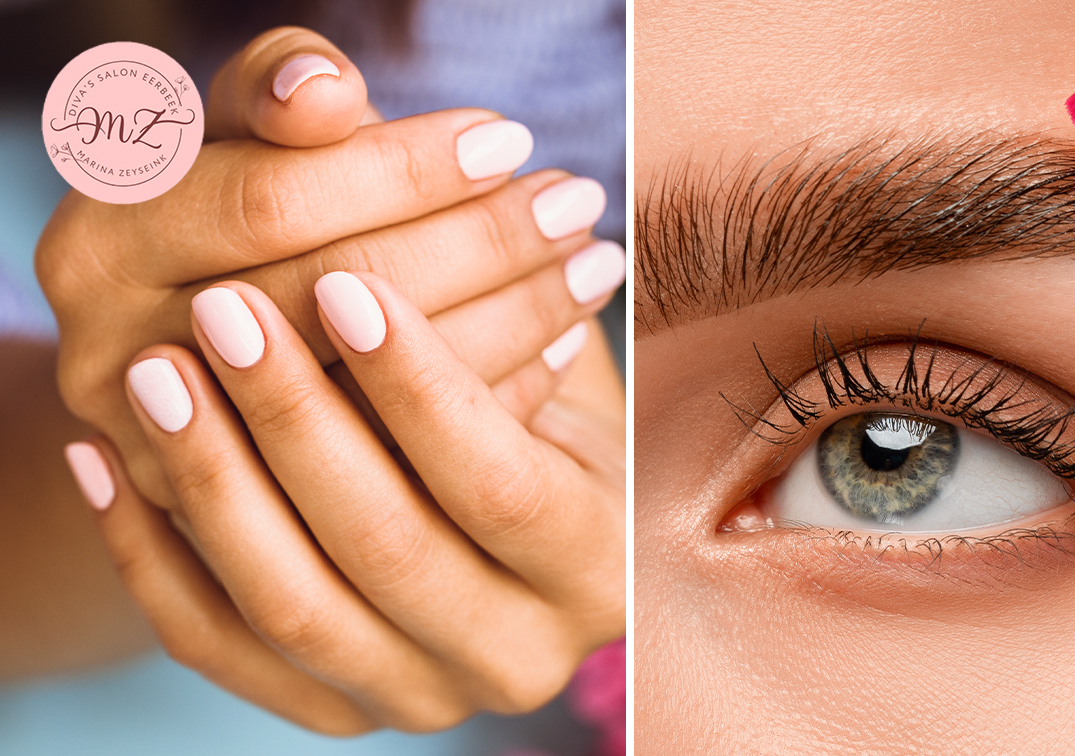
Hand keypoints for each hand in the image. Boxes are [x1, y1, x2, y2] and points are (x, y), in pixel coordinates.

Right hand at [37, 27, 618, 510]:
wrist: (199, 348)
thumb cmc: (238, 217)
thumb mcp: (239, 142)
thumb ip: (273, 96)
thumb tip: (325, 91)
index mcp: (97, 246)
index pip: (272, 202)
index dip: (401, 170)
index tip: (510, 141)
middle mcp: (116, 364)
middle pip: (333, 297)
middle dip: (477, 242)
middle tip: (577, 204)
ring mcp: (182, 463)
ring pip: (376, 397)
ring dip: (507, 320)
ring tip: (588, 267)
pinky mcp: (260, 528)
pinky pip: (398, 471)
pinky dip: (489, 402)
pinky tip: (558, 348)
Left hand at [70, 273, 623, 732]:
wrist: (481, 508)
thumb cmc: (528, 401)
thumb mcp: (549, 342)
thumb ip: (501, 269)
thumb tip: (421, 157)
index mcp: (598, 565)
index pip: (502, 484)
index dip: (421, 386)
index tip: (343, 279)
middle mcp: (518, 653)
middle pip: (389, 548)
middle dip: (298, 422)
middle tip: (224, 310)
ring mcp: (420, 692)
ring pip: (293, 605)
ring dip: (215, 481)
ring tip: (160, 372)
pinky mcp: (331, 704)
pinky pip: (217, 648)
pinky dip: (149, 558)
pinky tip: (100, 460)